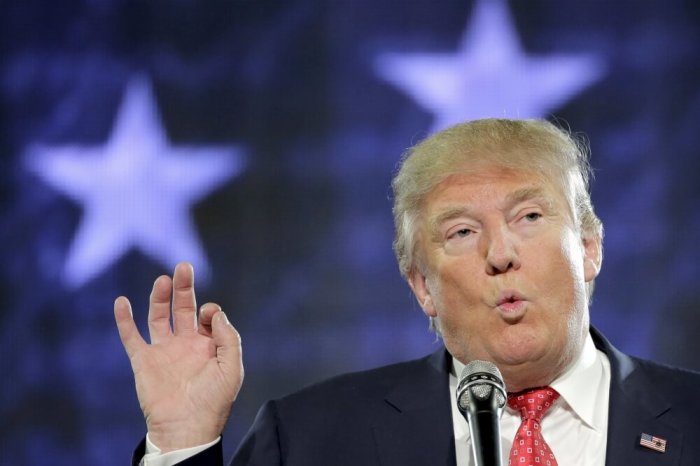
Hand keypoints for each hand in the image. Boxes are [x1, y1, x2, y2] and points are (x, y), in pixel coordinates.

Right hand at [114, 262, 243, 451]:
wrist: (186, 428)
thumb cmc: (213, 401)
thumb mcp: (232, 368)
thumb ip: (228, 337)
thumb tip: (214, 312)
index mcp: (208, 345)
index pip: (207, 316)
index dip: (209, 310)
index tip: (208, 314)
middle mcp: (185, 344)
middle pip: (183, 308)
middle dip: (184, 287)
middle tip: (183, 266)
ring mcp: (163, 351)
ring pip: (158, 317)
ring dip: (159, 297)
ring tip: (163, 279)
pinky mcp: (143, 361)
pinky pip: (131, 337)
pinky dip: (124, 319)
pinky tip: (121, 301)